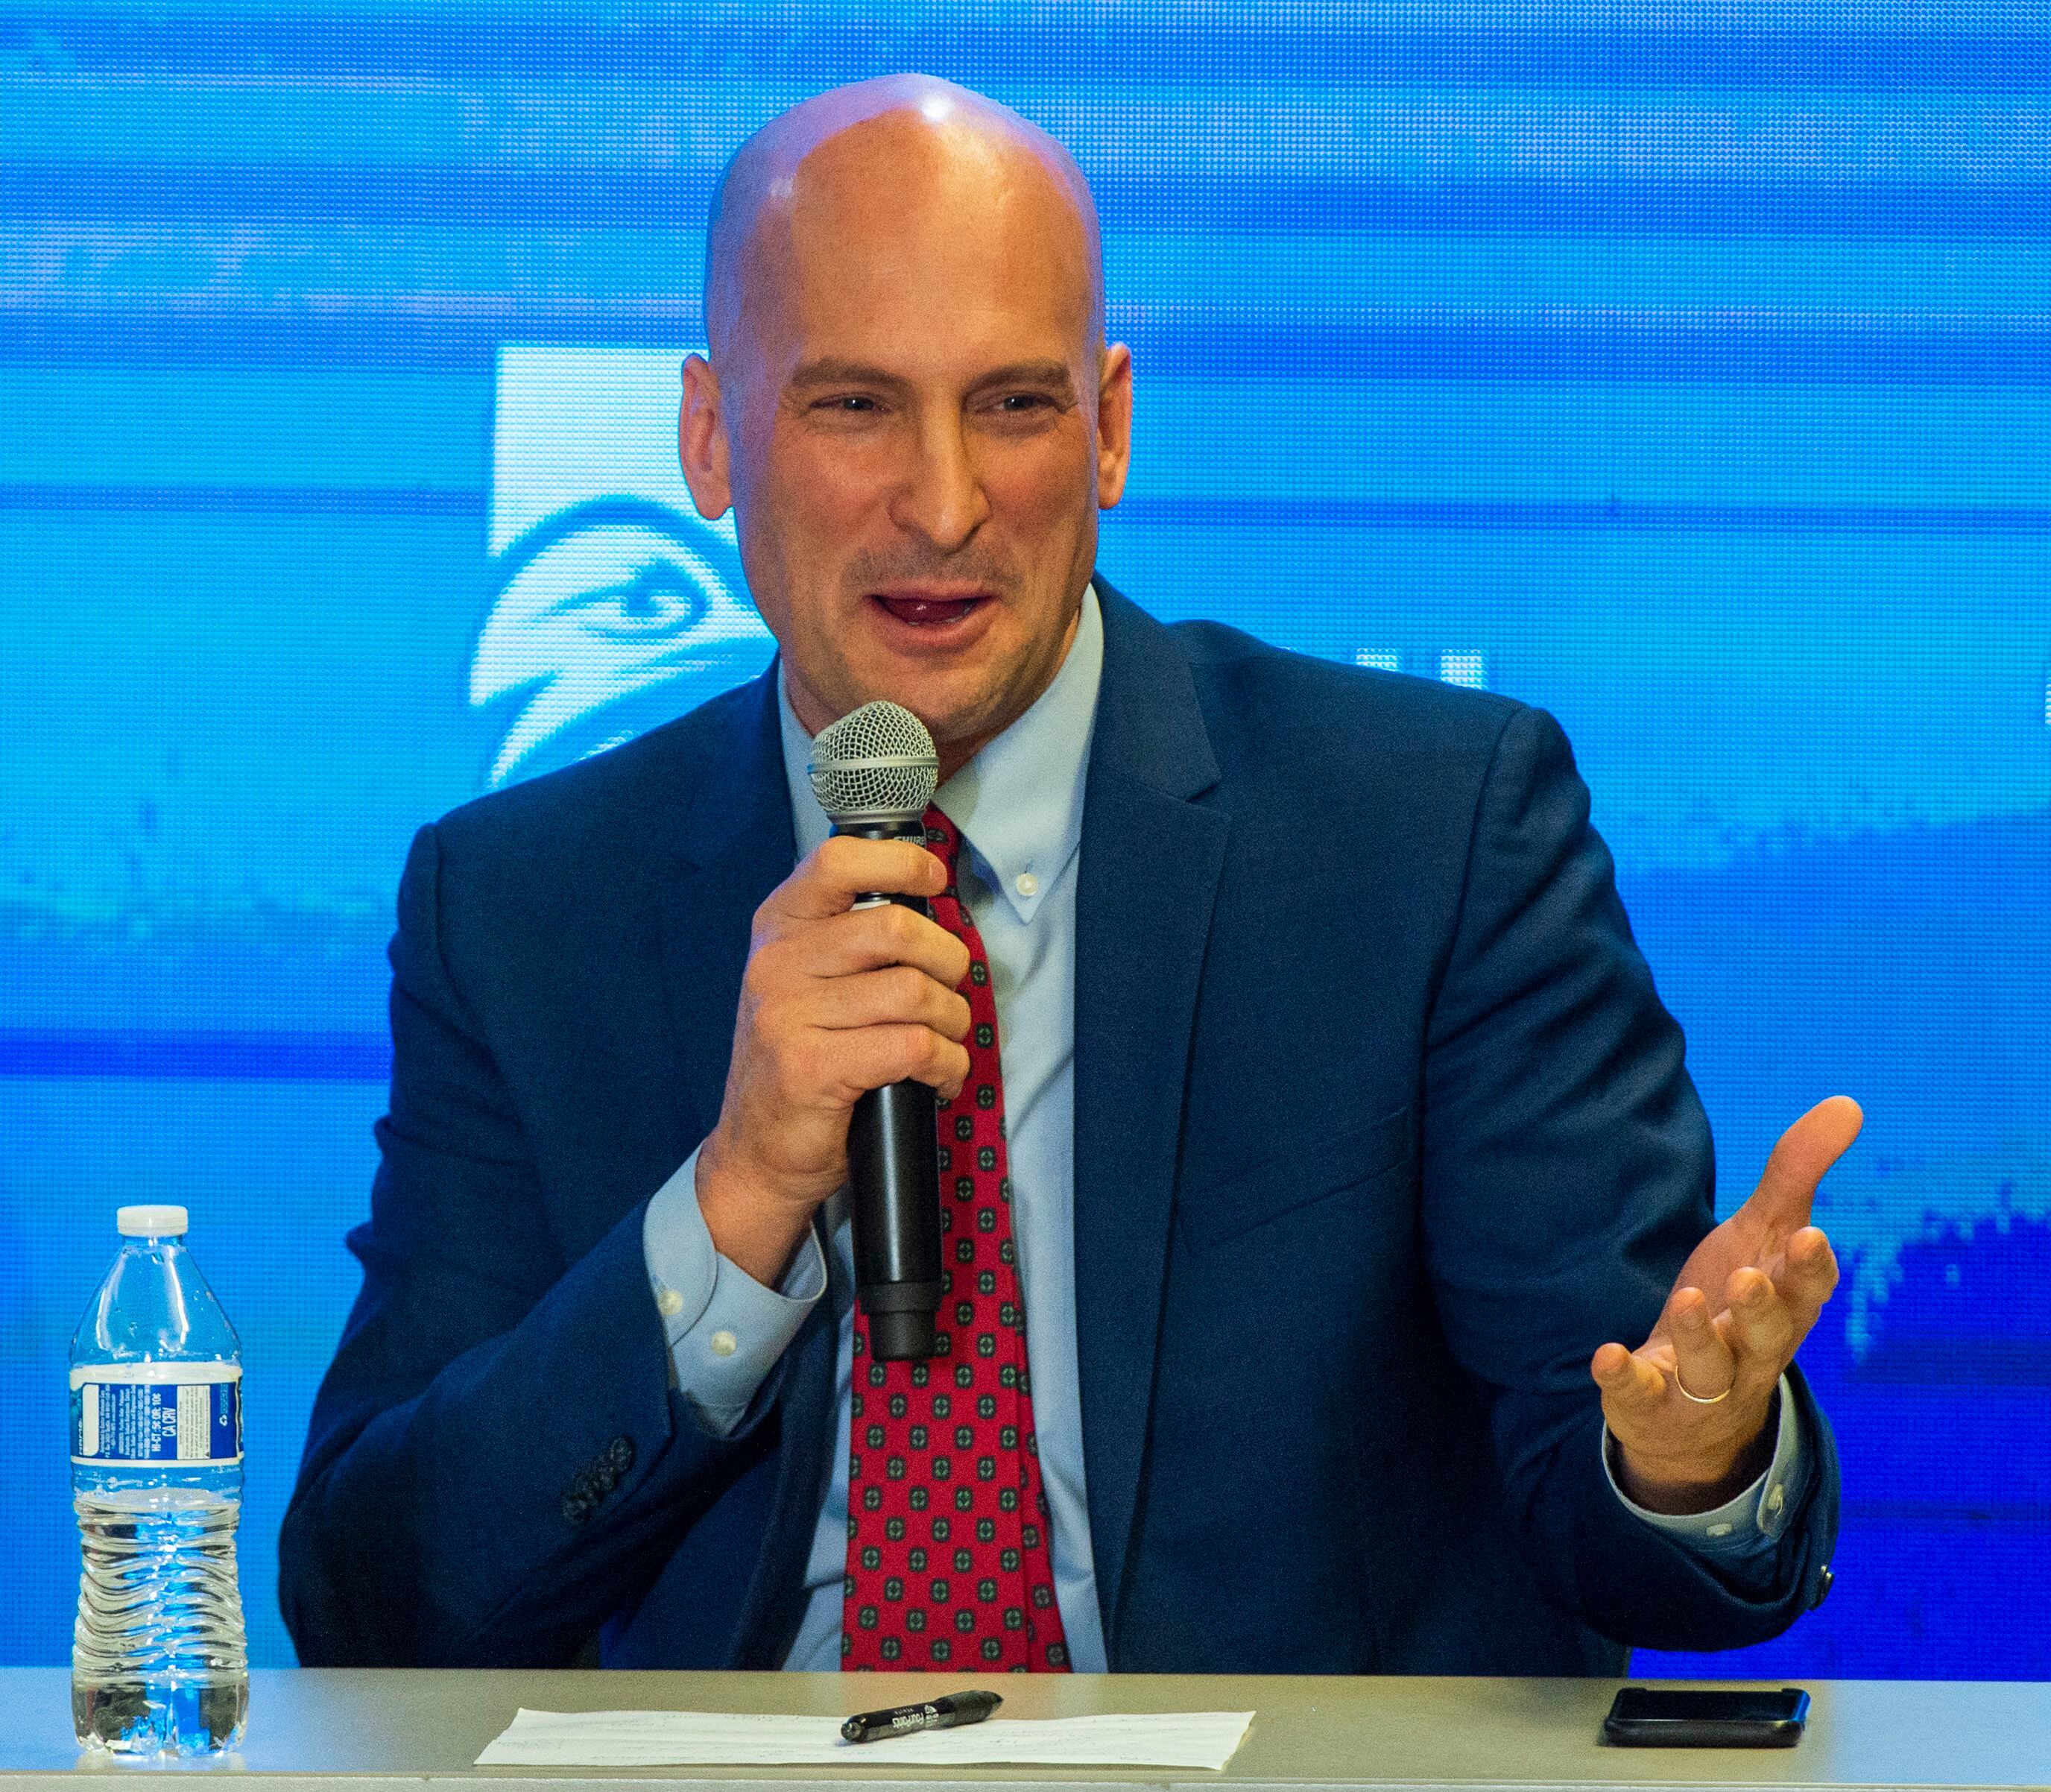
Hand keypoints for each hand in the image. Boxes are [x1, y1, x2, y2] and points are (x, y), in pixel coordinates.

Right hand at [696, 835, 972, 1284]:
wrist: (754, 1154)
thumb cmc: (800, 1060)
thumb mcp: (806, 981)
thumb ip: (850, 937)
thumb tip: (928, 903)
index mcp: (778, 927)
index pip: (838, 860)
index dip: (901, 862)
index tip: (933, 882)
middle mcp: (776, 963)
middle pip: (897, 928)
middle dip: (949, 962)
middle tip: (951, 992)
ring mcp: (788, 1015)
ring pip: (915, 992)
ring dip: (952, 1022)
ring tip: (945, 1043)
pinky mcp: (811, 1068)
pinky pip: (914, 1046)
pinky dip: (947, 1064)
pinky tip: (939, 1077)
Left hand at [1592, 1096, 1861, 1512]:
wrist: (1696, 1409)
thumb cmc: (1737, 1302)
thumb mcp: (1764, 1235)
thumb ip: (1796, 1173)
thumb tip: (1849, 1102)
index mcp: (1786, 1307)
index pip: (1810, 1291)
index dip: (1810, 1270)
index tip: (1809, 1237)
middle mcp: (1753, 1350)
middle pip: (1767, 1335)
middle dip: (1760, 1309)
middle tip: (1747, 1279)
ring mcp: (1704, 1383)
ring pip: (1710, 1367)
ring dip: (1697, 1337)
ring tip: (1683, 1299)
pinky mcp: (1653, 1403)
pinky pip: (1641, 1394)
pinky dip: (1626, 1378)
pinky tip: (1607, 1355)